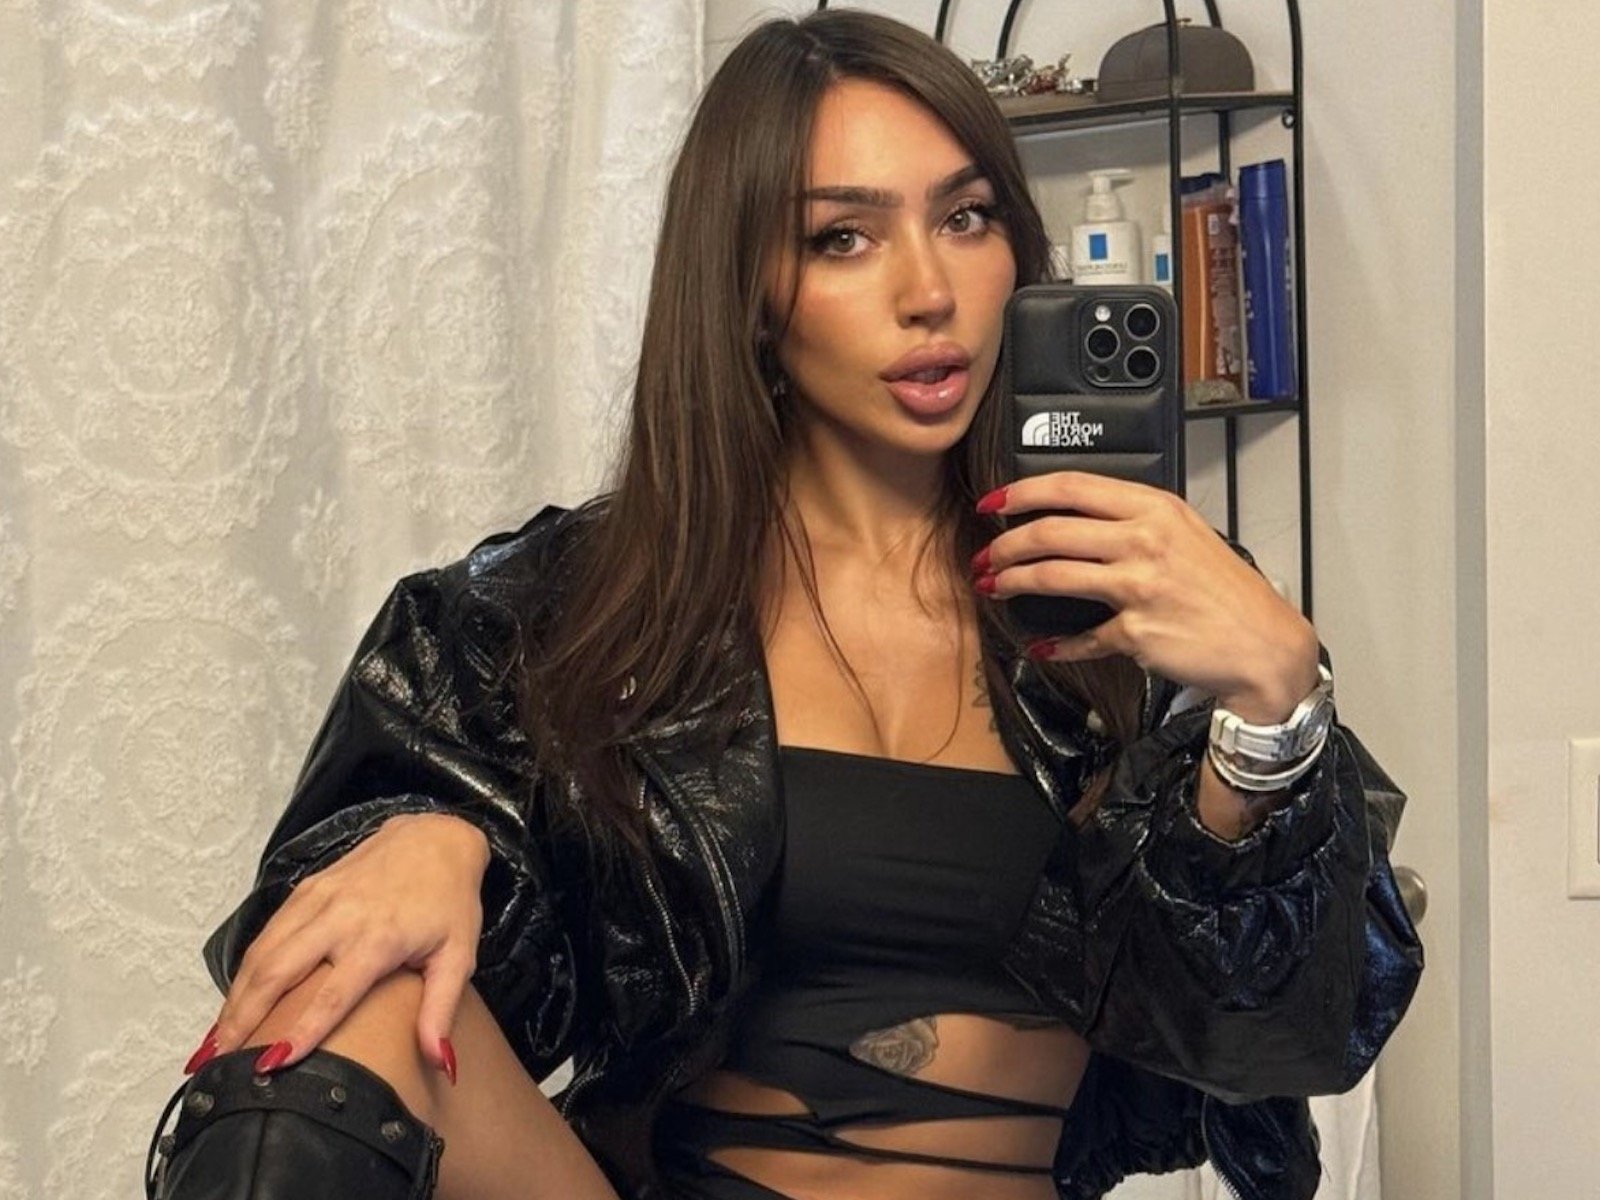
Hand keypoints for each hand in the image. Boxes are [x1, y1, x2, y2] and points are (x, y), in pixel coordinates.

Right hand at [192, 812, 489, 1078]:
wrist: (436, 838)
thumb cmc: (450, 902)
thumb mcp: (459, 956)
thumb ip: (442, 1010)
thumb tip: (442, 1065)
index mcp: (379, 939)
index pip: (332, 994)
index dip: (300, 1030)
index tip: (270, 1065)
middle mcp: (341, 917)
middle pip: (279, 972)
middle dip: (244, 1018)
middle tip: (218, 1063)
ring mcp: (319, 898)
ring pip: (263, 952)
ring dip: (236, 996)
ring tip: (214, 1042)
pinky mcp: (306, 888)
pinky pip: (268, 932)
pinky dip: (245, 967)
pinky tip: (234, 997)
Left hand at [974, 473, 1318, 721]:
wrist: (1264, 644)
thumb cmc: (1225, 591)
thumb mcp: (1185, 534)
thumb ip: (1133, 520)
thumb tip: (1074, 519)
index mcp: (1154, 508)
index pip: (1071, 486)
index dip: (1020, 492)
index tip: (992, 503)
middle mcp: (1144, 540)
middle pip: (1051, 531)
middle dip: (1005, 545)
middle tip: (985, 556)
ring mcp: (1139, 585)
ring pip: (1053, 575)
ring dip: (1013, 582)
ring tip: (994, 587)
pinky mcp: (1136, 631)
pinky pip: (1082, 636)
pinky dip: (1057, 643)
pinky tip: (1042, 646)